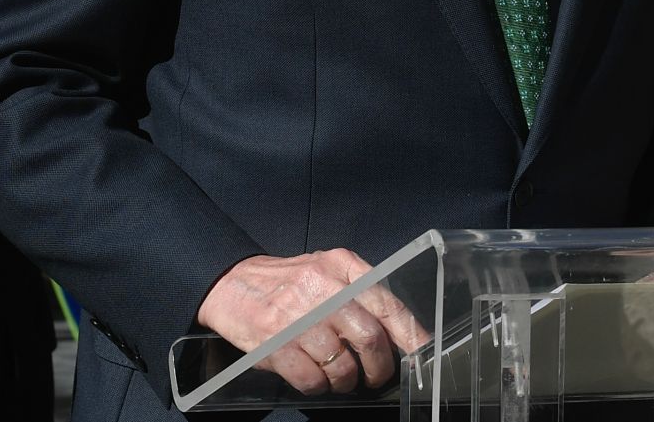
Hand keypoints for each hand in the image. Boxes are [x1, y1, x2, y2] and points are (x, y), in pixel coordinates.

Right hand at [197, 250, 428, 394]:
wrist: (230, 285)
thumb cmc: (286, 282)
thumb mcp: (326, 268)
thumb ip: (359, 290)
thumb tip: (396, 330)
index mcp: (340, 266)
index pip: (387, 303)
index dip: (410, 334)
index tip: (422, 353)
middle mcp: (322, 289)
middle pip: (370, 338)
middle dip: (380, 366)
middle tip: (377, 375)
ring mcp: (297, 319)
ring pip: (342, 366)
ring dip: (347, 381)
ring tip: (341, 377)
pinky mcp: (275, 345)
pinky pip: (312, 380)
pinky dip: (319, 386)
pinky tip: (314, 376)